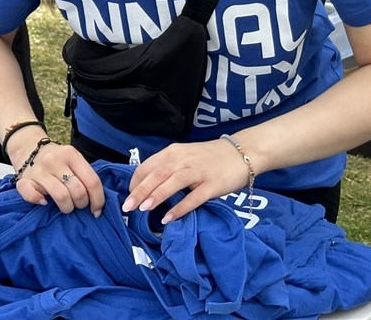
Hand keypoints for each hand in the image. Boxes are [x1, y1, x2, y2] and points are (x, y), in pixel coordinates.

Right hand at [11, 136, 104, 216]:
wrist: (29, 148)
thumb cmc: (59, 161)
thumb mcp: (74, 161)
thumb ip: (85, 176)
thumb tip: (97, 207)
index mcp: (71, 154)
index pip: (92, 181)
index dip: (98, 200)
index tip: (96, 211)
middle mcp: (54, 160)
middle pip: (78, 191)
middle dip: (81, 204)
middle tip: (78, 203)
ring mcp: (39, 170)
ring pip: (62, 197)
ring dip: (67, 207)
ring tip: (66, 205)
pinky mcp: (24, 179)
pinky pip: (32, 196)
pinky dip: (38, 201)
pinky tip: (44, 202)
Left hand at [123, 139, 252, 223]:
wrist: (243, 152)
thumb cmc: (210, 158)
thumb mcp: (184, 156)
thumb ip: (168, 167)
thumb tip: (148, 186)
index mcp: (172, 152)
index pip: (147, 166)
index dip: (135, 182)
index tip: (128, 196)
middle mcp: (182, 159)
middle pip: (156, 175)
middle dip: (139, 191)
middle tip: (127, 207)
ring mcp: (198, 171)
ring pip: (172, 182)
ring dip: (156, 196)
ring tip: (143, 209)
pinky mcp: (212, 184)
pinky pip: (194, 197)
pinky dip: (180, 208)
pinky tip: (169, 218)